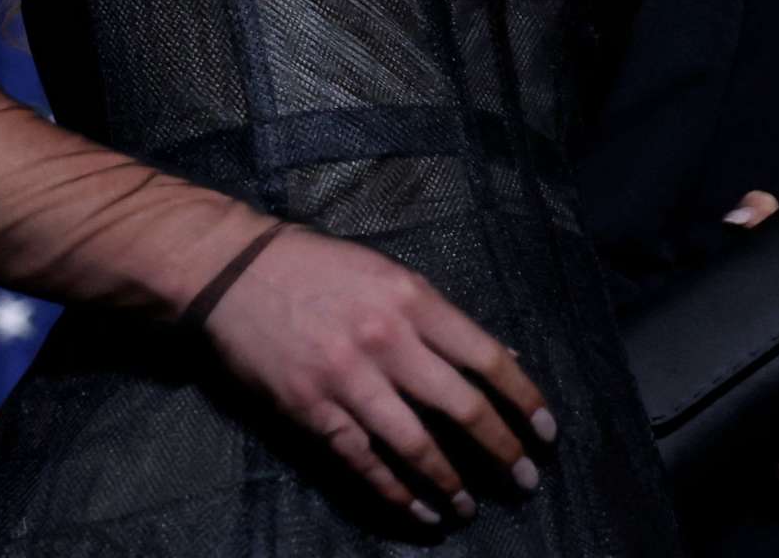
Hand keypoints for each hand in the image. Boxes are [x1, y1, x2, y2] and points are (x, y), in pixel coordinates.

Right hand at [200, 225, 555, 527]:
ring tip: (470, 506)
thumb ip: (443, 319)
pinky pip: (363, 462)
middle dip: (500, 449)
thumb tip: (504, 358)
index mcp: (413, 299)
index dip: (524, 400)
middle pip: (461, 406)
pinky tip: (420, 511)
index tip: (545, 431)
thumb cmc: (318, 268)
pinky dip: (395, 492)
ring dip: (450, 482)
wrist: (232, 272)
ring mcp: (348, 379)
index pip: (487, 358)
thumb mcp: (389, 274)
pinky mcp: (312, 409)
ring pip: (415, 444)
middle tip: (523, 480)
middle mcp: (387, 339)